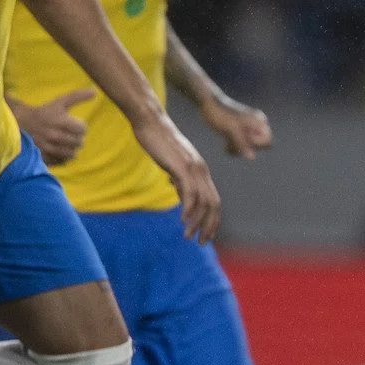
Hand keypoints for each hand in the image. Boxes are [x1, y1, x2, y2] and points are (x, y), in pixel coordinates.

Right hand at [12, 89, 94, 165]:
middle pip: (79, 142)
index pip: (82, 129)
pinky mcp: (43, 157)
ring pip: (72, 154)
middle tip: (70, 133)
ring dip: (71, 148)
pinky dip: (63, 156)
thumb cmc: (44, 112)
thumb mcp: (59, 102)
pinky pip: (62, 161)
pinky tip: (59, 149)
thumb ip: (77, 96)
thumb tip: (94, 91)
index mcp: (58, 120)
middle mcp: (52, 135)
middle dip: (77, 138)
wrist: (20, 124)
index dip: (81, 127)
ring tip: (65, 141)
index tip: (74, 124)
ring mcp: (47, 147)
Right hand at [132, 110, 220, 241]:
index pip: (214, 200)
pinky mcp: (181, 166)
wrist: (150, 122)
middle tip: (201, 242)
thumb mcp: (172, 165)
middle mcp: (201, 170)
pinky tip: (182, 221)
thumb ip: (180, 182)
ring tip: (188, 236)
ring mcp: (193, 168)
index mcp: (200, 170)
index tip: (206, 235)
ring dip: (196, 222)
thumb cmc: (158, 142)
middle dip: (209, 226)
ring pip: (203, 201)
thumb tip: (183, 199)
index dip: (212, 220)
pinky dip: (188, 208)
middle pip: (213, 204)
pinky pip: (190, 192)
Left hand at [203, 93, 271, 158]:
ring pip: (248, 148)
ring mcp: (246, 128)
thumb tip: (252, 158)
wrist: (207, 103)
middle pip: (258, 146)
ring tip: (226, 147)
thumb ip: (243, 144)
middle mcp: (255, 125)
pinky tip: (224, 146)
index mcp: (258, 121)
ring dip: (238, 150)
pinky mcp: (237, 132)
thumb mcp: (231, 130)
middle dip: (246, 148)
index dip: (257, 144)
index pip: (268, 141)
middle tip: (233, 143)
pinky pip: (240, 146)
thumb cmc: (221, 114)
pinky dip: (233, 148)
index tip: (244, 139)